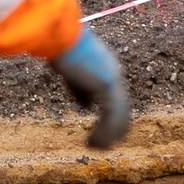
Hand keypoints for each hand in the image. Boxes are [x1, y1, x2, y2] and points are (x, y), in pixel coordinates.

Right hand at [51, 32, 130, 149]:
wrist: (60, 36)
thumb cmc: (61, 49)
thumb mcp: (71, 73)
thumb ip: (80, 89)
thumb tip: (86, 106)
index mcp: (108, 70)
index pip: (117, 98)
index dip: (113, 117)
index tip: (106, 131)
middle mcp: (114, 74)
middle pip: (123, 108)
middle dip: (116, 129)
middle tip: (107, 144)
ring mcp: (112, 80)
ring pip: (119, 115)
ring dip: (109, 134)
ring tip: (97, 147)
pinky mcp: (105, 86)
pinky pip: (110, 116)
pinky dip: (103, 132)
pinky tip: (93, 142)